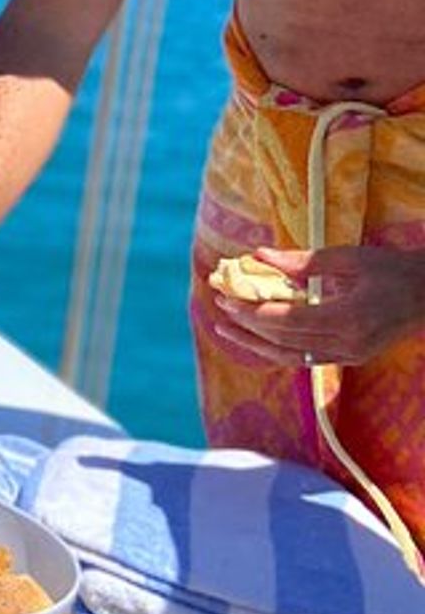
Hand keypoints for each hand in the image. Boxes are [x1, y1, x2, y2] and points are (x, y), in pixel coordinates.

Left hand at [212, 245, 424, 366]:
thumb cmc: (395, 270)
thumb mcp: (351, 258)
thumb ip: (303, 261)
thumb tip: (258, 255)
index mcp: (349, 318)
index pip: (287, 321)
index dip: (252, 311)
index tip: (225, 296)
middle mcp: (348, 344)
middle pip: (283, 340)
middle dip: (246, 324)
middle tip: (219, 305)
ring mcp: (351, 356)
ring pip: (290, 356)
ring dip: (255, 342)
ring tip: (225, 327)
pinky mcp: (351, 359)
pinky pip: (305, 358)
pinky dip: (277, 348)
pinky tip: (256, 337)